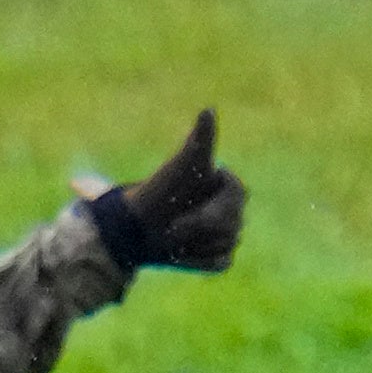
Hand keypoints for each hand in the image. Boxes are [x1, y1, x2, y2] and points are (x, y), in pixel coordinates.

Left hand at [87, 109, 243, 275]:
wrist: (136, 226)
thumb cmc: (160, 191)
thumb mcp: (180, 165)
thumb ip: (199, 140)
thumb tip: (208, 110)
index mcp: (230, 186)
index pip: (236, 196)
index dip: (208, 204)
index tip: (185, 203)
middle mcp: (234, 210)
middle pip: (232, 224)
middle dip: (197, 225)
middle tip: (171, 227)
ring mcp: (229, 234)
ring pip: (226, 243)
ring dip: (195, 243)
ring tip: (173, 236)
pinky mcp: (219, 257)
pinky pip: (219, 262)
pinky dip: (197, 260)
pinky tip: (180, 252)